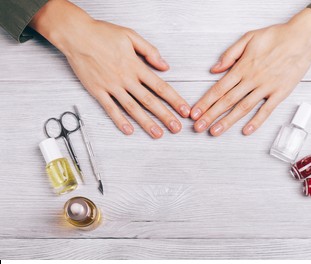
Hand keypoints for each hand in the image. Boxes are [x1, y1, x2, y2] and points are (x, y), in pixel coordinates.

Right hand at [30, 0, 190, 138]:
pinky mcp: (97, 91)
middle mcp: (125, 78)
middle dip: (165, 116)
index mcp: (135, 66)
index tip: (183, 110)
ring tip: (157, 133)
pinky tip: (128, 130)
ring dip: (146, 122)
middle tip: (176, 128)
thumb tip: (165, 66)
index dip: (174, 100)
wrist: (76, 35)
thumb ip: (150, 51)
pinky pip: (110, 108)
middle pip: (149, 101)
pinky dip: (119, 120)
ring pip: (132, 108)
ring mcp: (111, 86)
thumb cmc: (102, 33)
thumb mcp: (131, 36)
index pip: (160, 86)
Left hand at [191, 8, 310, 135]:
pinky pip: (266, 110)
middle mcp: (252, 79)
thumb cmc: (276, 37)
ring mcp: (266, 87)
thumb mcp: (248, 38)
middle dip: (210, 115)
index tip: (195, 112)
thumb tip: (214, 69)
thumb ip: (229, 54)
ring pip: (243, 108)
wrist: (302, 38)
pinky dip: (256, 122)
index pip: (219, 88)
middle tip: (199, 127)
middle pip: (227, 101)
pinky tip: (246, 131)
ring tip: (215, 131)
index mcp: (243, 67)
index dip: (205, 102)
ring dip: (227, 121)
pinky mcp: (280, 93)